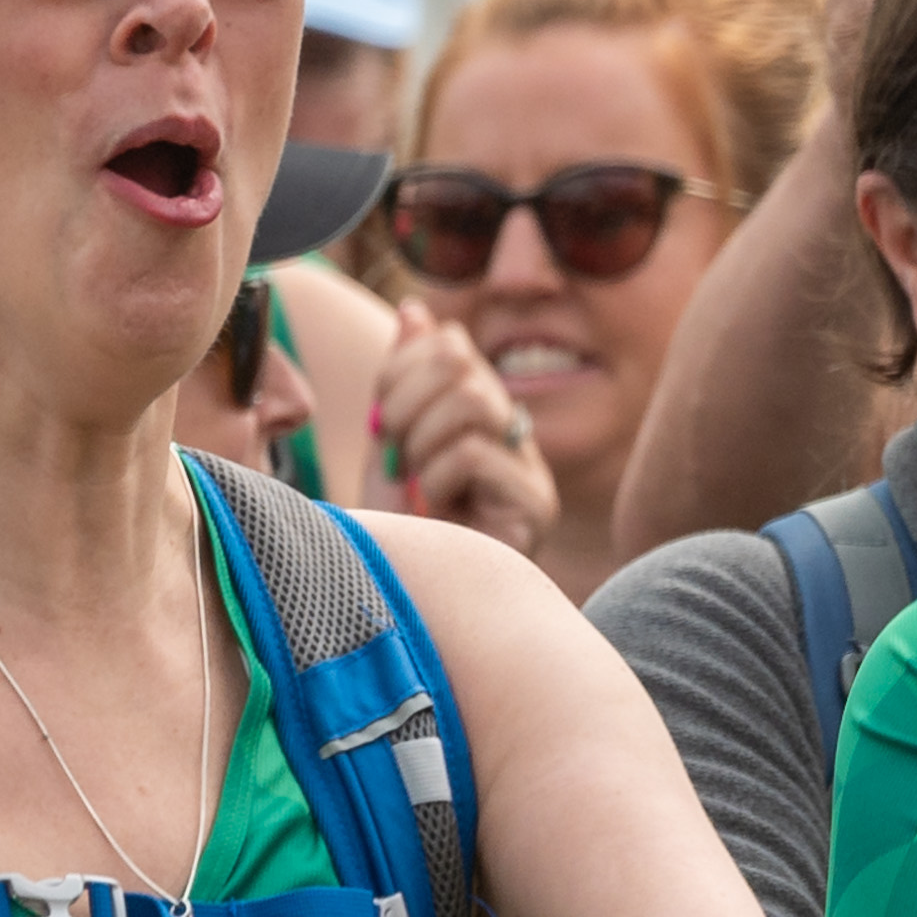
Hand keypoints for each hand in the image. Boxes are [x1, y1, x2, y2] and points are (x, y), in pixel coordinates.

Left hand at [375, 301, 556, 551]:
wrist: (409, 606)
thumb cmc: (401, 532)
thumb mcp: (388, 443)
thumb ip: (402, 379)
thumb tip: (414, 310)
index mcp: (482, 411)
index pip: (449, 344)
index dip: (398, 371)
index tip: (380, 422)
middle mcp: (515, 433)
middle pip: (460, 360)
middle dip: (405, 403)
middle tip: (395, 452)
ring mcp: (531, 468)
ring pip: (473, 399)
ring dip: (423, 441)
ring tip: (419, 484)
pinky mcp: (536, 506)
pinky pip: (475, 453)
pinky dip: (438, 479)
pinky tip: (439, 513)